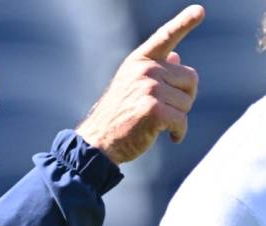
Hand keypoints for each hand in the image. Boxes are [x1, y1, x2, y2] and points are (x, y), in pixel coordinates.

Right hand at [76, 5, 204, 164]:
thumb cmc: (117, 115)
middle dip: (183, 98)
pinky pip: (182, 121)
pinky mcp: (153, 110)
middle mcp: (144, 70)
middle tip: (166, 111)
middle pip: (190, 79)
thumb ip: (156, 71)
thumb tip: (178, 58)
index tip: (199, 11)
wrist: (98, 141)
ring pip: (187, 102)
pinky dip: (179, 133)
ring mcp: (148, 89)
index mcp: (139, 61)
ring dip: (178, 118)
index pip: (165, 37)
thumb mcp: (132, 86)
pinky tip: (169, 137)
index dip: (184, 22)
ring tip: (157, 124)